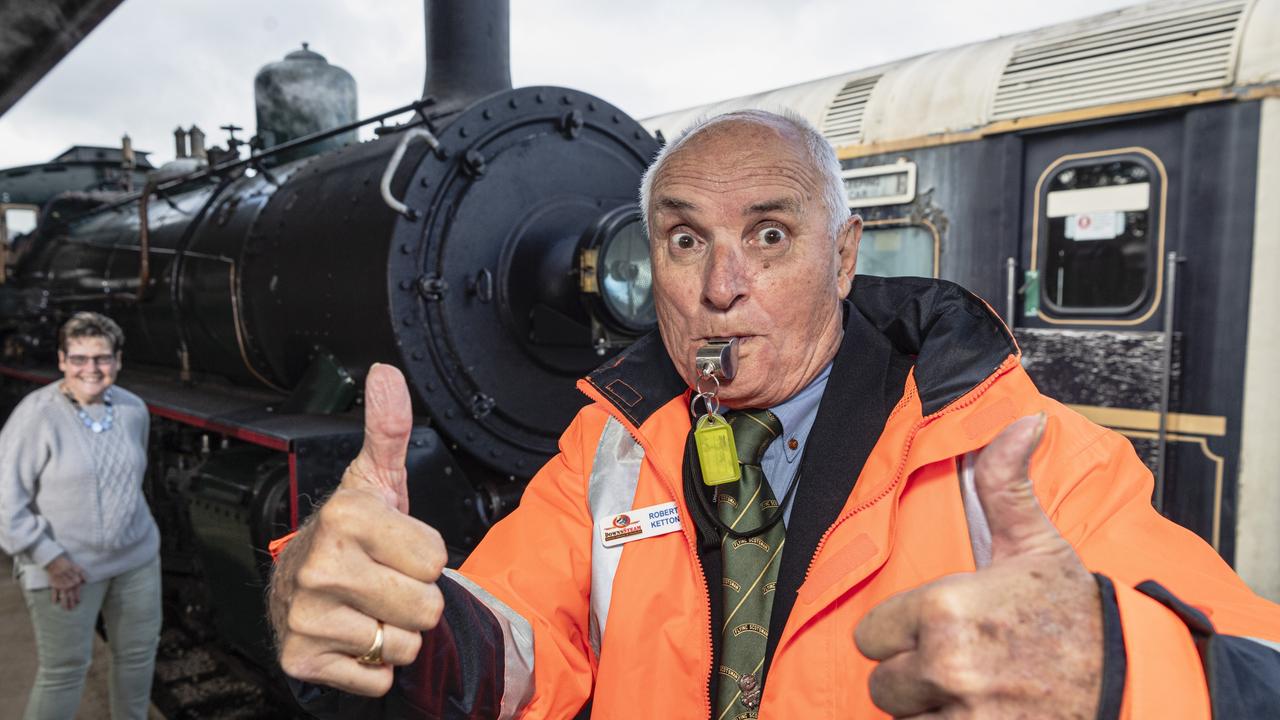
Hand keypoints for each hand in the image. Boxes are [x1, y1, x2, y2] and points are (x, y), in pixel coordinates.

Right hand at [46, 554, 85, 609]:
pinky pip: (54, 592)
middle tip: (71, 609)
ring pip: (63, 596)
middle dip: (71, 603)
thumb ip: (83, 575)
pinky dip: (54, 598)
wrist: (56, 562)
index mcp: (74, 581)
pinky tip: (54, 603)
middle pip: (70, 596)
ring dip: (64, 603)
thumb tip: (86, 582)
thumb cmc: (68, 565)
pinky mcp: (53, 585)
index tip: (78, 602)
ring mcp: (60, 586)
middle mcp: (68, 585)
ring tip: (65, 609)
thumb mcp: (78, 568)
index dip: (77, 597)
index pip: (76, 591)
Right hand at [270, 363, 447, 696]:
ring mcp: (308, 616)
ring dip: (396, 633)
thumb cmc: (349, 534)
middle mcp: (321, 566)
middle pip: (427, 606)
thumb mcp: (374, 479)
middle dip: (415, 599)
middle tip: (384, 581)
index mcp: (345, 517)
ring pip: (406, 644)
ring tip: (368, 607)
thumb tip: (386, 373)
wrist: (296, 585)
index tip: (393, 547)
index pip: (435, 559)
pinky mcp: (303, 660)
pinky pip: (378, 677)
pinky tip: (351, 636)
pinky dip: (372, 664)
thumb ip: (388, 429)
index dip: (423, 556)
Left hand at [855, 414, 1101, 718]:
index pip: (870, 634)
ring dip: (929, 708)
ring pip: (904, 717)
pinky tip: (982, 711)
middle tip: (957, 662)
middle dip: (913, 674)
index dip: (899, 633)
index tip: (935, 629)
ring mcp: (964, 715)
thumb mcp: (1036, 545)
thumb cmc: (1077, 614)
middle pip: (882, 681)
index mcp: (946, 607)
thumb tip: (1021, 420)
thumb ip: (1006, 484)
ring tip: (973, 688)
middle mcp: (947, 664)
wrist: (1134, 680)